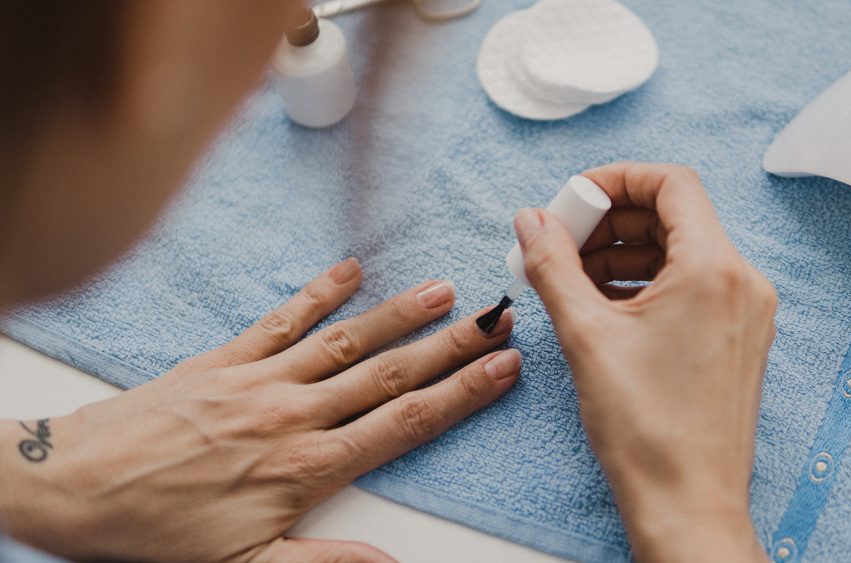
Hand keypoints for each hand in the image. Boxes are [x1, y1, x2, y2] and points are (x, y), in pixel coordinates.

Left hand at [0, 258, 518, 561]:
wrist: (73, 487)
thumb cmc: (158, 533)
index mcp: (307, 468)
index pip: (404, 423)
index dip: (461, 394)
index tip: (502, 368)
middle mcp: (293, 415)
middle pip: (389, 374)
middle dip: (450, 346)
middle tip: (496, 317)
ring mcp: (258, 381)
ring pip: (345, 341)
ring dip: (399, 313)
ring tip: (444, 288)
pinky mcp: (222, 360)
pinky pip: (280, 320)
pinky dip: (317, 294)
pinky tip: (349, 270)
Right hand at [515, 163, 775, 561]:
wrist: (688, 505)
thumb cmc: (646, 428)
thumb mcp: (585, 334)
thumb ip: (553, 265)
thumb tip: (531, 220)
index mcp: (715, 269)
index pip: (670, 183)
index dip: (615, 179)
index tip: (572, 199)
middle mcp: (742, 282)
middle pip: (673, 216)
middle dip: (610, 221)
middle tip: (560, 241)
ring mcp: (745, 313)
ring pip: (680, 253)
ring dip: (623, 255)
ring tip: (570, 277)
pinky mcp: (737, 339)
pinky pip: (690, 287)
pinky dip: (645, 285)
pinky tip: (601, 306)